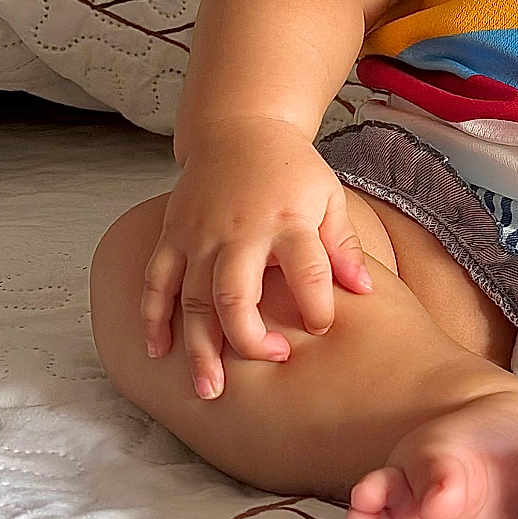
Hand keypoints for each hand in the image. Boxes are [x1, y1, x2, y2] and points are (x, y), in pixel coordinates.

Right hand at [138, 118, 382, 400]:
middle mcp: (239, 231)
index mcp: (287, 220)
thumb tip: (365, 290)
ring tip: (209, 390)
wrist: (238, 128)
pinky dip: (152, 318)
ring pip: (192, 299)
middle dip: (248, 338)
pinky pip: (156, 281)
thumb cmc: (290, 170)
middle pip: (235, 294)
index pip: (306, 271)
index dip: (317, 307)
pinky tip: (159, 353)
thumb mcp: (328, 196)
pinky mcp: (172, 234)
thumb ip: (342, 244)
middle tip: (267, 362)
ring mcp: (199, 234)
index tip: (321, 328)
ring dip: (198, 347)